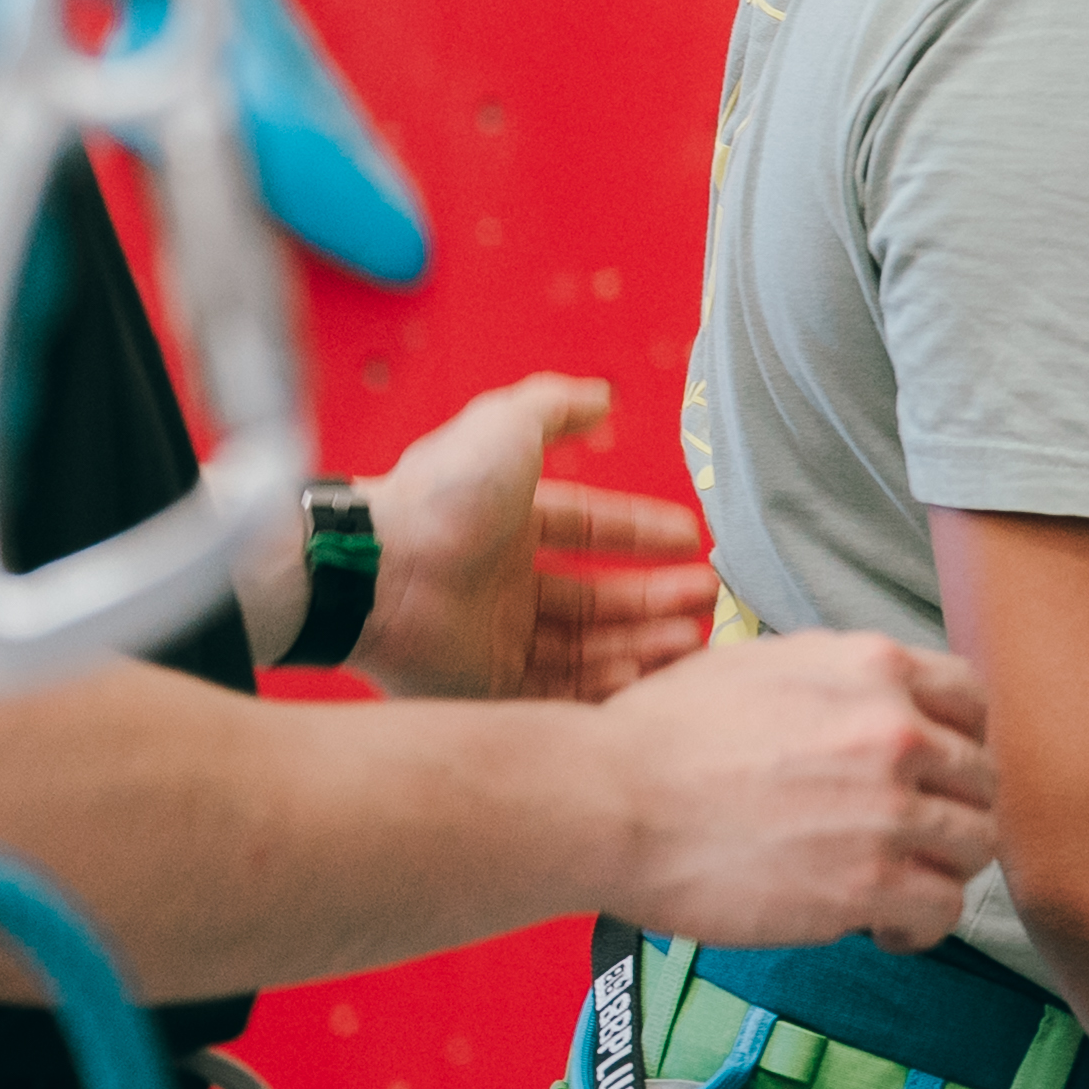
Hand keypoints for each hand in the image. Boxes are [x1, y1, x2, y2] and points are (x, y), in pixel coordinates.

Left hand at [354, 373, 716, 699]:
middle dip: (655, 597)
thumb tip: (603, 397)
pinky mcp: (485, 687)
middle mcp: (503, 584)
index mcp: (507, 526)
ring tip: (691, 637)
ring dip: (641, 641)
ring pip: (586, 646)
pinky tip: (644, 671)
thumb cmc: (445, 493)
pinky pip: (557, 691)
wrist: (382, 569)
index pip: (589, 529)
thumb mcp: (507, 424)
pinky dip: (604, 685)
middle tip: (706, 597)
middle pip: (596, 597)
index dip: (642, 532)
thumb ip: (556, 405)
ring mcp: (495, 638)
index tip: (692, 540)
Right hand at [589, 627, 999, 950]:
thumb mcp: (761, 662)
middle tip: (911, 839)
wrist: (608, 801)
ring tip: (899, 886)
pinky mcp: (865, 884)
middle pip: (980, 779)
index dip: (959, 742)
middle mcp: (897, 732)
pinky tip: (884, 928)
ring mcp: (888, 810)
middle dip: (950, 811)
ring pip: (975, 845)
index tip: (935, 773)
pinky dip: (922, 926)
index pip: (972, 701)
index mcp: (875, 669)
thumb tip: (870, 695)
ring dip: (942, 869)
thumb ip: (836, 676)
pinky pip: (942, 909)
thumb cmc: (660, 735)